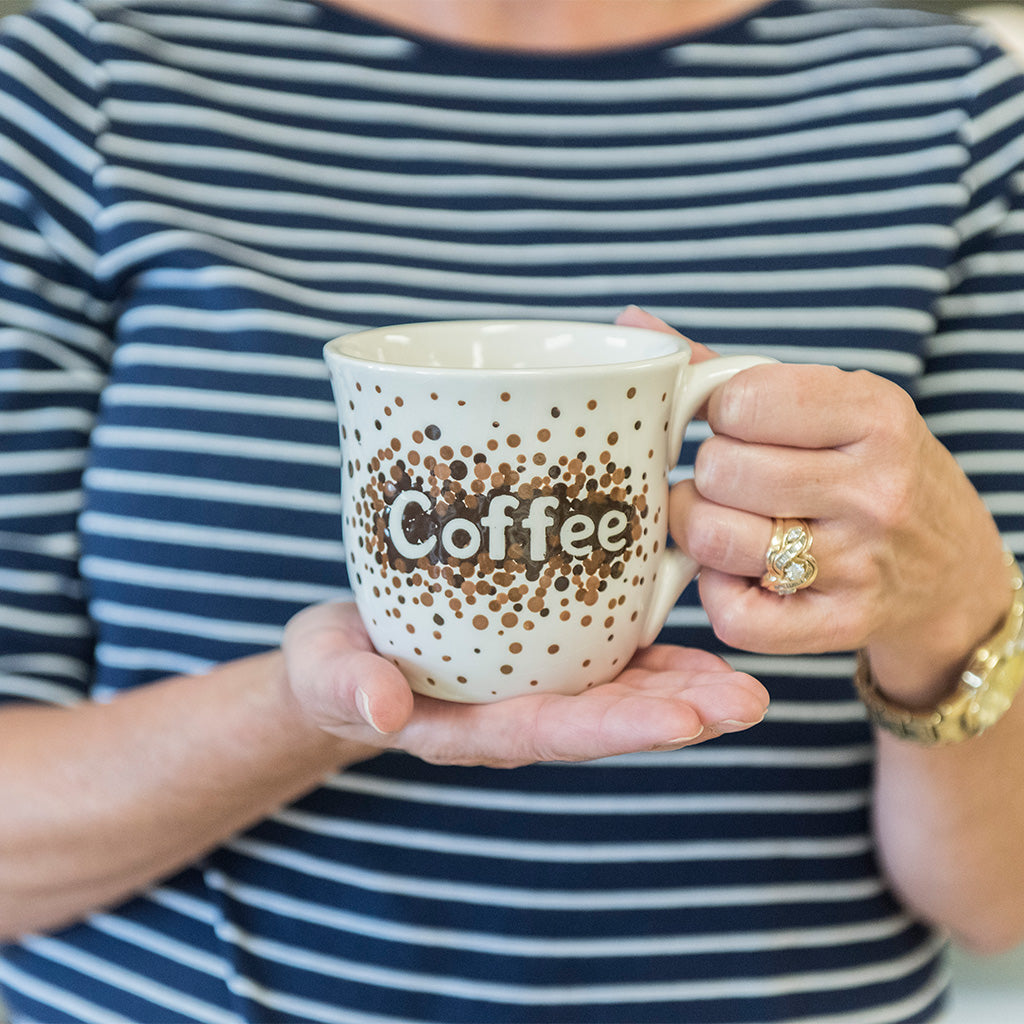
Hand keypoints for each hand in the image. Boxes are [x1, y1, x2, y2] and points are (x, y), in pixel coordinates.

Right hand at [282, 603, 768, 767]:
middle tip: (749, 701)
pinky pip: (607, 654)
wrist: (346, 653)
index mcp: (473, 727)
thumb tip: (383, 707)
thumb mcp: (325, 670)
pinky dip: (656, 648)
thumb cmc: (334, 665)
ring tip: (750, 685)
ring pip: (619, 691)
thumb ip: (347, 685)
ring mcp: (537, 682)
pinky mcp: (544, 649)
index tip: (685, 720)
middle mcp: (518, 712)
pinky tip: (702, 631)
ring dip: (686, 687)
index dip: (618, 725)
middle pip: (605, 718)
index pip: (553, 730)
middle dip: (678, 713)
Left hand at [617, 309, 1010, 706]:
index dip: (717, 415)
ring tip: (726, 521)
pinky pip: (733, 615)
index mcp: (874, 413)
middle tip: (730, 481)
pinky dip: (717, 595)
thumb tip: (631, 324)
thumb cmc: (867, 471)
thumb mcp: (830, 404)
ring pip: (713, 539)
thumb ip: (729, 370)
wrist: (950, 570)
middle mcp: (875, 488)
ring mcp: (860, 562)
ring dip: (700, 530)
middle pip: (718, 471)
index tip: (736, 427)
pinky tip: (739, 575)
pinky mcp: (842, 623)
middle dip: (707, 473)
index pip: (738, 400)